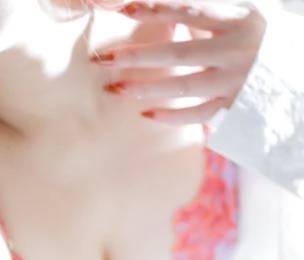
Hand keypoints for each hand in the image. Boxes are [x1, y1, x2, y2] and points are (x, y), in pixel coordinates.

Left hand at [89, 0, 267, 124]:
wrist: (297, 75)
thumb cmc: (265, 37)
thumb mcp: (246, 12)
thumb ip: (209, 12)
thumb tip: (165, 6)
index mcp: (240, 18)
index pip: (190, 10)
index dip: (157, 8)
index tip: (127, 8)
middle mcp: (238, 50)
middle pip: (179, 53)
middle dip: (140, 55)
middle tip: (109, 58)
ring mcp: (236, 81)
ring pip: (184, 87)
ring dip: (148, 88)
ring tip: (117, 88)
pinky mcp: (236, 108)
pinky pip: (197, 115)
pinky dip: (171, 115)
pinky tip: (146, 113)